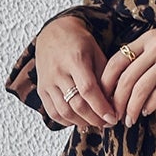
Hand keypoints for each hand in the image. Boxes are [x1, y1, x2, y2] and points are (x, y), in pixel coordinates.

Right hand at [33, 14, 118, 128]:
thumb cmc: (79, 42)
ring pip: (64, 112)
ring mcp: (47, 82)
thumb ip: (105, 77)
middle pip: (77, 104)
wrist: (53, 33)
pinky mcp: (41, 89)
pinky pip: (53, 113)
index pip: (88, 90)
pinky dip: (67, 121)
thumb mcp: (97, 53)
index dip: (101, 107)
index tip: (113, 118)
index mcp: (75, 59)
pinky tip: (79, 120)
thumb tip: (114, 103)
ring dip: (83, 122)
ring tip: (96, 123)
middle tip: (108, 123)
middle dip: (95, 119)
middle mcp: (58, 72)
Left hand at [100, 10, 155, 125]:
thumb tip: (130, 77)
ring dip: (131, 107)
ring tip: (128, 120)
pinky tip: (145, 111)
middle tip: (113, 115)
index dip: (105, 82)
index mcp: (147, 38)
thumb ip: (148, 52)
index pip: (117, 60)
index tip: (102, 97)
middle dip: (116, 101)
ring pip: (141, 88)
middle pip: (126, 78)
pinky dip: (150, 104)